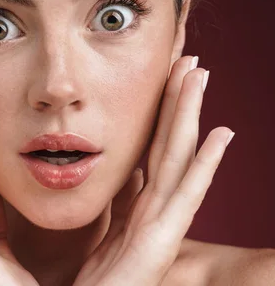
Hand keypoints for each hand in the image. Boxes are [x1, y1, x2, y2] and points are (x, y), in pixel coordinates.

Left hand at [73, 56, 233, 284]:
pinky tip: (224, 135)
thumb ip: (110, 198)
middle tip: (188, 59)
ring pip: (178, 155)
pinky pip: (188, 194)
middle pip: (166, 142)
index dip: (157, 113)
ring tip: (201, 75)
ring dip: (190, 114)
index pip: (149, 147)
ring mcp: (162, 222)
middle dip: (177, 100)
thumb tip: (120, 168)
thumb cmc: (98, 279)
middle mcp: (154, 206)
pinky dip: (207, 164)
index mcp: (137, 203)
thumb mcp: (99, 227)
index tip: (162, 79)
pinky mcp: (164, 240)